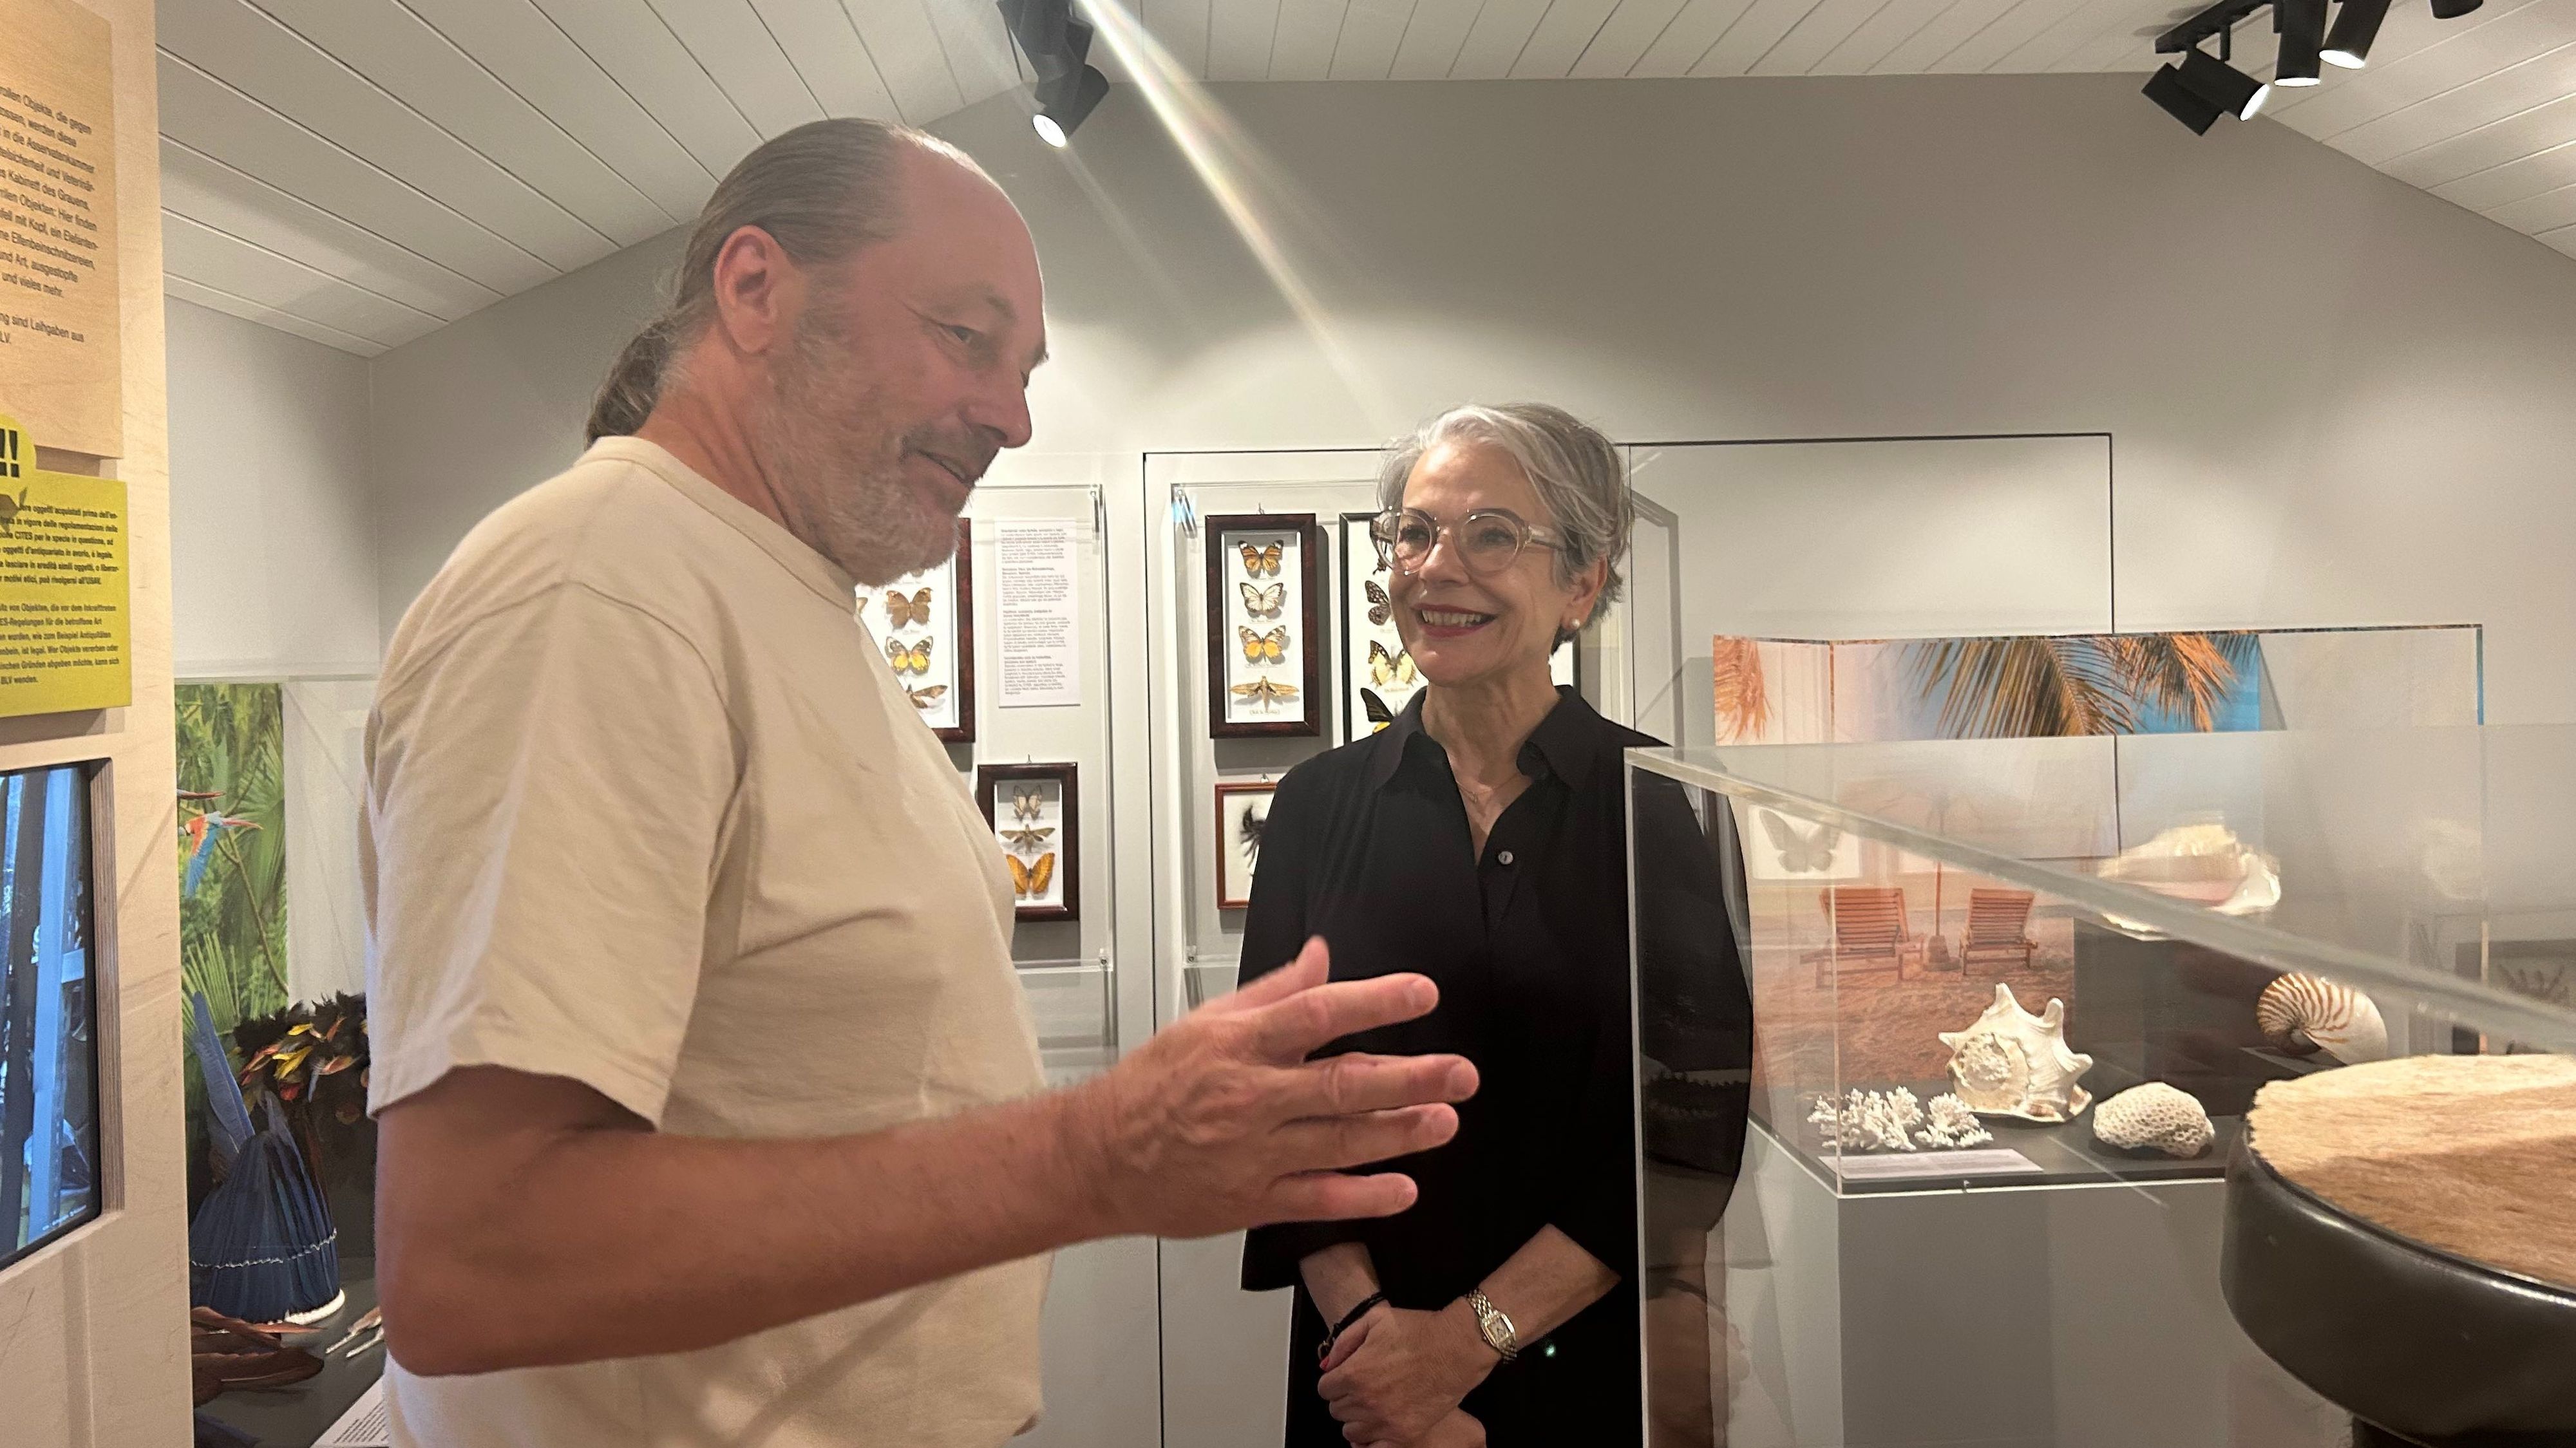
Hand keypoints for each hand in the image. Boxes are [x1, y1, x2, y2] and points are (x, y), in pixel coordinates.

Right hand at [1061, 937, 1478, 1238]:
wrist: (1100, 1157)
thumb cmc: (1153, 1085)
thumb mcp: (1206, 1021)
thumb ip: (1273, 991)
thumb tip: (1322, 955)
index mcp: (1239, 1045)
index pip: (1316, 1013)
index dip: (1373, 1001)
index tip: (1422, 993)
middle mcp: (1251, 1097)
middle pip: (1342, 1083)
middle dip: (1409, 1077)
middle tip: (1460, 1072)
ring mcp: (1254, 1154)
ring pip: (1339, 1142)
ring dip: (1398, 1133)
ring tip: (1446, 1121)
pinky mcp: (1252, 1202)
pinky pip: (1318, 1200)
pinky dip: (1363, 1196)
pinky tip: (1403, 1189)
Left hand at [1317, 1300, 1494, 1445]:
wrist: (1457, 1348)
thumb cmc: (1419, 1330)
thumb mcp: (1375, 1319)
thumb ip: (1345, 1341)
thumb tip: (1327, 1366)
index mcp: (1354, 1373)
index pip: (1324, 1389)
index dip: (1334, 1380)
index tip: (1346, 1376)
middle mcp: (1366, 1401)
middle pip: (1336, 1410)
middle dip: (1345, 1397)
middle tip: (1362, 1387)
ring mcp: (1386, 1421)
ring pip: (1351, 1431)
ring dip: (1357, 1418)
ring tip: (1373, 1405)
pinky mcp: (1406, 1434)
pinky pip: (1375, 1447)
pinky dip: (1372, 1439)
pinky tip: (1380, 1425)